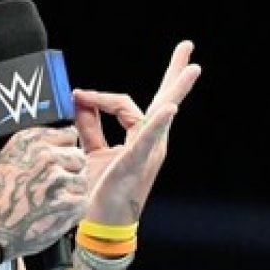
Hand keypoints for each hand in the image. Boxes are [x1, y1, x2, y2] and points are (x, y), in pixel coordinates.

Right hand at [0, 126, 87, 258]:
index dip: (64, 149)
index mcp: (32, 141)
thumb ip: (37, 145)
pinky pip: (82, 200)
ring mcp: (59, 180)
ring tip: (51, 199)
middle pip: (79, 156)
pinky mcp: (68, 204)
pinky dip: (71, 208)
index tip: (57, 159)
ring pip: (82, 179)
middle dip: (70, 169)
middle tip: (54, 183)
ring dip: (71, 189)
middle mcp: (47, 156)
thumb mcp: (10, 154)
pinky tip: (54, 211)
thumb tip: (60, 141)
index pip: (68, 134)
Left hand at [73, 40, 201, 225]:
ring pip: (162, 113)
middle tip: (187, 47)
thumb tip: (80, 100)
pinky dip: (158, 122)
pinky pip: (148, 139)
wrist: (100, 222)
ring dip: (176, 89)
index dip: (99, 97)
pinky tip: (169, 109)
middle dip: (175, 73)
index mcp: (138, 138)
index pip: (123, 104)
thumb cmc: (99, 190)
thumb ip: (88, 126)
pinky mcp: (137, 162)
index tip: (77, 94)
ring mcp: (148, 151)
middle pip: (164, 100)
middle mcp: (149, 141)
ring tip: (191, 69)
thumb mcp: (90, 151)